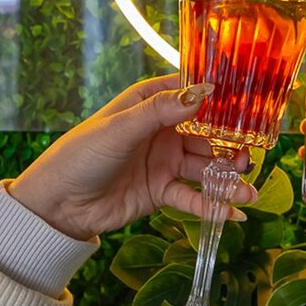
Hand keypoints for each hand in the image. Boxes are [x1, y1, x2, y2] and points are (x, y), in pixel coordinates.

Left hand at [9, 76, 255, 240]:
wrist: (56, 206)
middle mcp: (161, 131)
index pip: (189, 94)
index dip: (219, 98)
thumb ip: (161, 111)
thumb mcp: (120, 128)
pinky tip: (232, 213)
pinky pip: (192, 196)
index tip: (248, 104)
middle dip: (230, 146)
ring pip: (204, 167)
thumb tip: (202, 92)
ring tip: (248, 191)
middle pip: (206, 134)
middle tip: (249, 158)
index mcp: (148, 104)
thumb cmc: (80, 155)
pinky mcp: (161, 191)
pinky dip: (212, 205)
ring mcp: (164, 162)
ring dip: (227, 178)